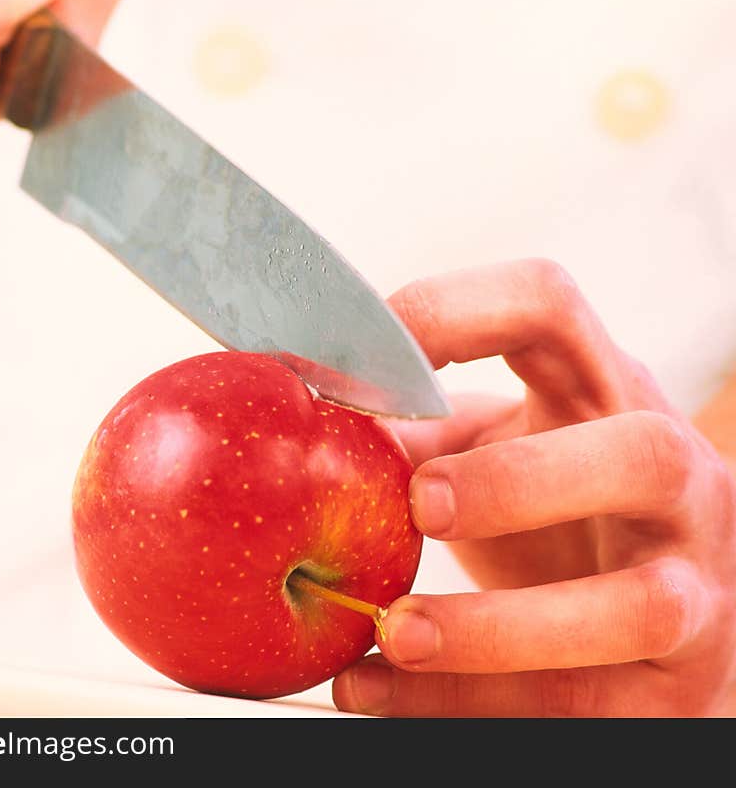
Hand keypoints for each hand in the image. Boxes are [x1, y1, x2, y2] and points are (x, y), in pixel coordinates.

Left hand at [333, 259, 735, 715]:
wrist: (660, 606)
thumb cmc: (558, 505)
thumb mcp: (500, 448)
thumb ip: (420, 436)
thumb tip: (314, 424)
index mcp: (608, 391)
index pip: (546, 305)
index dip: (447, 316)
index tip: (354, 365)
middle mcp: (676, 478)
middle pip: (640, 452)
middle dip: (521, 480)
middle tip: (419, 505)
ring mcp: (698, 582)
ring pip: (641, 607)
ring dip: (498, 627)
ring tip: (393, 631)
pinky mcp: (683, 684)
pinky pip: (584, 705)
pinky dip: (469, 706)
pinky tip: (381, 695)